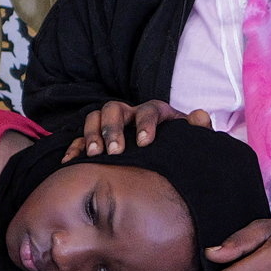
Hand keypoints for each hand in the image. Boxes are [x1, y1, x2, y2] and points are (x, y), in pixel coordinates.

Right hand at [67, 100, 211, 158]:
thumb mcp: (189, 137)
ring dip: (93, 134)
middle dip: (113, 128)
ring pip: (95, 117)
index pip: (148, 110)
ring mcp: (111, 123)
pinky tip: (70, 161)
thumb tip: (200, 115)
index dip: (145, 124)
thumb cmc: (177, 144)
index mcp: (155, 111)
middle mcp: (130, 113)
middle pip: (115, 109)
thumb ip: (197, 128)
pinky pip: (80, 137)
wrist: (165, 151)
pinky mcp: (97, 137)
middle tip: (115, 151)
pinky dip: (75, 146)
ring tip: (95, 155)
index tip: (144, 143)